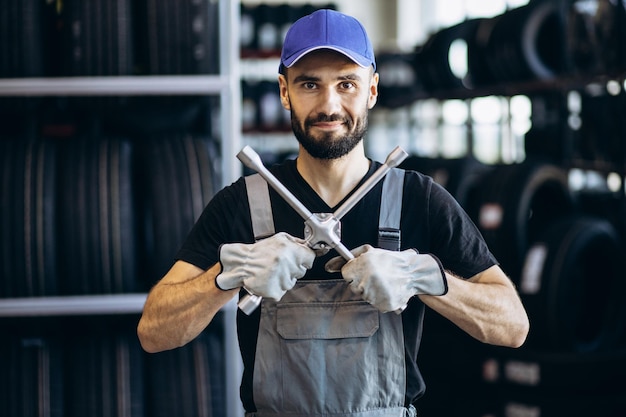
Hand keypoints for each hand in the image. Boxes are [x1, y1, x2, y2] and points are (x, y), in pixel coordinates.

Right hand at [216, 232, 315, 300]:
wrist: (242, 264)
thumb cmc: (259, 251)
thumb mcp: (279, 238)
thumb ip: (296, 242)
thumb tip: (308, 246)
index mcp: (290, 251)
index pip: (310, 258)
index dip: (305, 258)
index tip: (300, 259)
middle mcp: (287, 265)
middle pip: (302, 271)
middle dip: (293, 268)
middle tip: (280, 264)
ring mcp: (282, 280)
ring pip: (292, 282)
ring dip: (285, 278)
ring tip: (273, 271)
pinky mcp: (276, 292)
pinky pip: (283, 291)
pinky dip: (277, 287)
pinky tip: (269, 279)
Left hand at [325, 245, 447, 312]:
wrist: (412, 272)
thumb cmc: (390, 260)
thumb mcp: (368, 251)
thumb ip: (347, 257)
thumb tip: (329, 267)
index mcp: (361, 266)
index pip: (346, 274)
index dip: (354, 272)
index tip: (363, 270)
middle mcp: (366, 281)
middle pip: (353, 287)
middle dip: (361, 282)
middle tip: (375, 276)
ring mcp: (374, 294)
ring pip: (364, 296)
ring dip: (371, 290)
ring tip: (383, 282)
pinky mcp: (382, 305)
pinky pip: (374, 304)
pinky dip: (379, 298)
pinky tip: (387, 290)